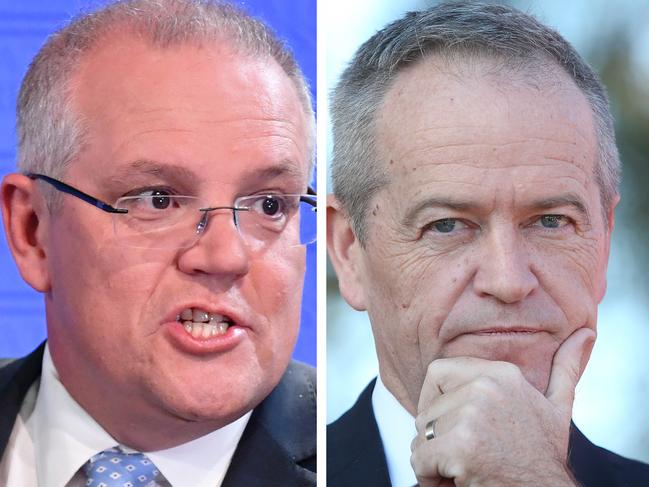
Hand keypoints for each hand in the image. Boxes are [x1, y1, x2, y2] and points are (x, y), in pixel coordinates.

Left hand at [410, 328, 594, 486]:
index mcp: (502, 373)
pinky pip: (419, 459)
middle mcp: (486, 387)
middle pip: (426, 407)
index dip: (437, 403)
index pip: (436, 372)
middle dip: (437, 436)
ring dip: (434, 458)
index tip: (455, 425)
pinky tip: (459, 480)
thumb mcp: (556, 408)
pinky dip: (430, 475)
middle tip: (467, 453)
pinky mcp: (461, 445)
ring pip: (421, 434)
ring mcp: (473, 415)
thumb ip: (565, 369)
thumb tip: (587, 332)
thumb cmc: (543, 456)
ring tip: (467, 466)